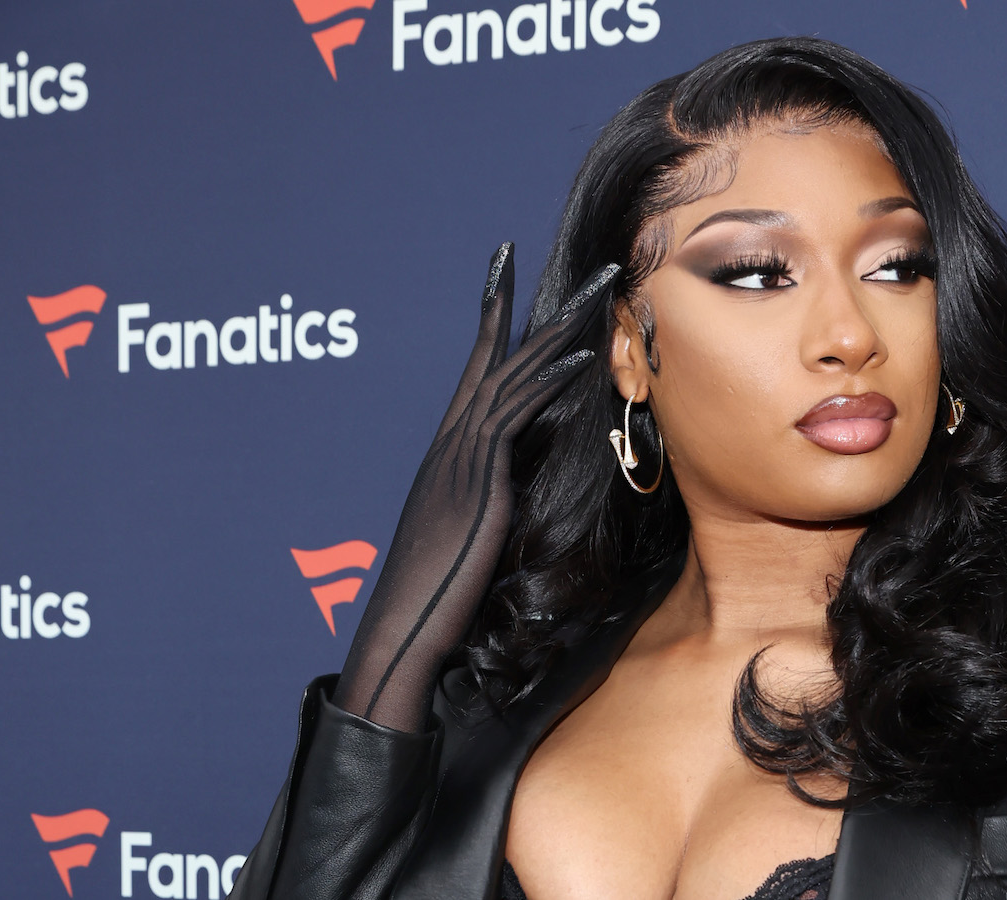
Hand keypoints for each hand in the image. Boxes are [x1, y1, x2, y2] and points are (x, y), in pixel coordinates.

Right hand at [332, 244, 618, 730]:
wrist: (403, 628)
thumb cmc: (435, 594)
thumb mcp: (469, 535)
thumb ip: (488, 499)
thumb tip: (511, 491)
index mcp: (450, 452)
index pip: (478, 369)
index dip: (495, 318)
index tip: (507, 271)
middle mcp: (452, 441)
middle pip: (500, 355)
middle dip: (531, 300)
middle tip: (574, 263)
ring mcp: (462, 455)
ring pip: (514, 372)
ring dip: (564, 325)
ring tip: (602, 286)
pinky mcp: (478, 478)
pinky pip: (517, 414)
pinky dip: (549, 379)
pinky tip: (582, 354)